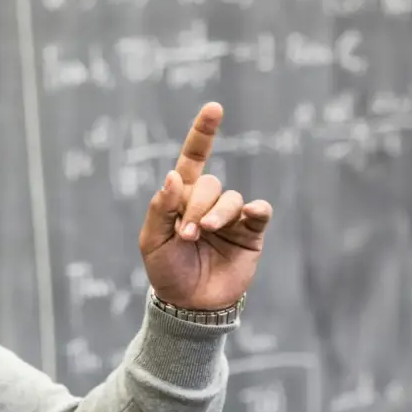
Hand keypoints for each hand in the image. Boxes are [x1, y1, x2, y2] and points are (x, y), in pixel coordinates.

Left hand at [137, 102, 272, 310]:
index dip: (203, 132)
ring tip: (202, 233)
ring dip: (216, 213)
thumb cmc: (166, 270)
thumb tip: (174, 175)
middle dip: (195, 206)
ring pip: (231, 198)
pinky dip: (254, 210)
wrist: (189, 304)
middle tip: (185, 233)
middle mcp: (208, 202)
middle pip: (209, 184)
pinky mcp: (250, 234)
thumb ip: (161, 207)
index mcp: (182, 198)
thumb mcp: (152, 240)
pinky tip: (248, 216)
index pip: (193, 158)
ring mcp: (231, 217)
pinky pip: (259, 212)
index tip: (214, 107)